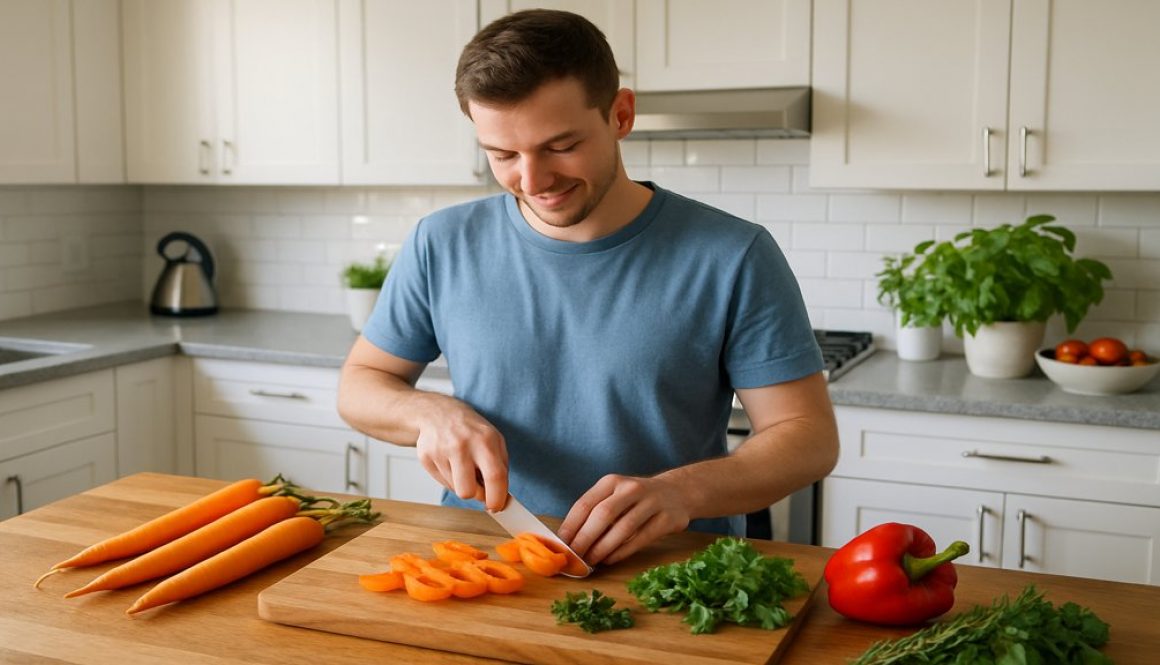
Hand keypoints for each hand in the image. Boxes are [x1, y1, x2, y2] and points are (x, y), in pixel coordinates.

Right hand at [414, 396, 508, 511]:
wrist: (438, 413)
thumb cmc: (471, 431)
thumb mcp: (494, 441)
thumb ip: (500, 469)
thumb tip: (501, 498)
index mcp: (485, 440)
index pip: (494, 476)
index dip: (497, 498)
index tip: (497, 506)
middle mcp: (462, 445)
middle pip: (468, 492)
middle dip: (476, 495)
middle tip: (479, 486)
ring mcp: (441, 451)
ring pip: (455, 489)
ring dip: (462, 484)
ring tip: (463, 466)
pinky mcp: (425, 457)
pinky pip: (442, 483)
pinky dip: (449, 478)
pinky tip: (450, 462)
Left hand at [557, 474, 690, 565]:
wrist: (677, 493)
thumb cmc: (635, 500)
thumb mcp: (614, 496)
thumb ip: (594, 513)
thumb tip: (568, 540)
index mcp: (611, 481)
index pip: (585, 504)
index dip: (570, 526)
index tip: (560, 545)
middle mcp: (631, 488)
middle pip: (603, 514)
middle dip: (585, 538)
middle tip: (575, 557)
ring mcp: (652, 502)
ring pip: (623, 528)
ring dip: (604, 548)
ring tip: (591, 561)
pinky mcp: (667, 518)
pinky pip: (641, 538)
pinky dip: (622, 551)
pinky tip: (610, 559)